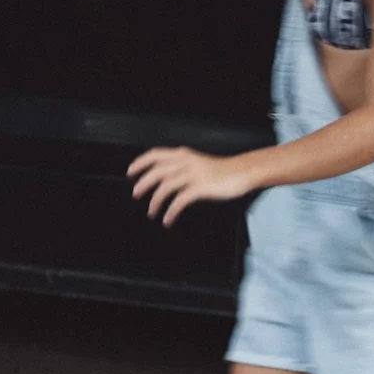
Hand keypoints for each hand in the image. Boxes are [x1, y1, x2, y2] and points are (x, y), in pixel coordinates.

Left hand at [127, 147, 252, 226]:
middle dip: (143, 183)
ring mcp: (194, 174)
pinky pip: (180, 200)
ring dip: (155, 201)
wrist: (242, 172)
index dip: (140, 163)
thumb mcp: (197, 163)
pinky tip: (168, 219)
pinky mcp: (201, 187)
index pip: (155, 154)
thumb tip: (163, 178)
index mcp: (183, 154)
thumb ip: (181, 167)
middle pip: (157, 171)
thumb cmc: (221, 171)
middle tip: (136, 194)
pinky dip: (170, 211)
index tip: (131, 173)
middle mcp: (186, 162)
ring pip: (166, 186)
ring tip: (151, 212)